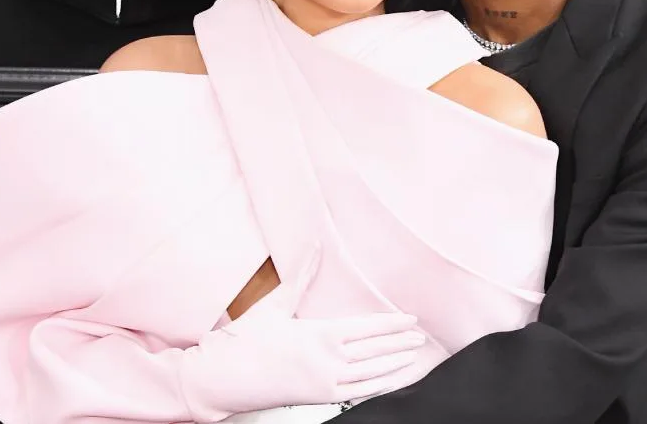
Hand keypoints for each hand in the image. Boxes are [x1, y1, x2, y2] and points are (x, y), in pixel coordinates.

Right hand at [180, 247, 424, 413]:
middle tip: (420, 338)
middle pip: (375, 350)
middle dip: (400, 344)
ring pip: (371, 373)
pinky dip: (378, 385)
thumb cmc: (248, 340)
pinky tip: (389, 380)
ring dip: (394, 365)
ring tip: (413, 358)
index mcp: (320, 334)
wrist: (226, 377)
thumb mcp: (276, 304)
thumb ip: (301, 276)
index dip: (392, 324)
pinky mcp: (320, 398)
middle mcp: (328, 360)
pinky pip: (358, 393)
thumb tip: (313, 246)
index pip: (368, 328)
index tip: (411, 320)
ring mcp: (326, 382)